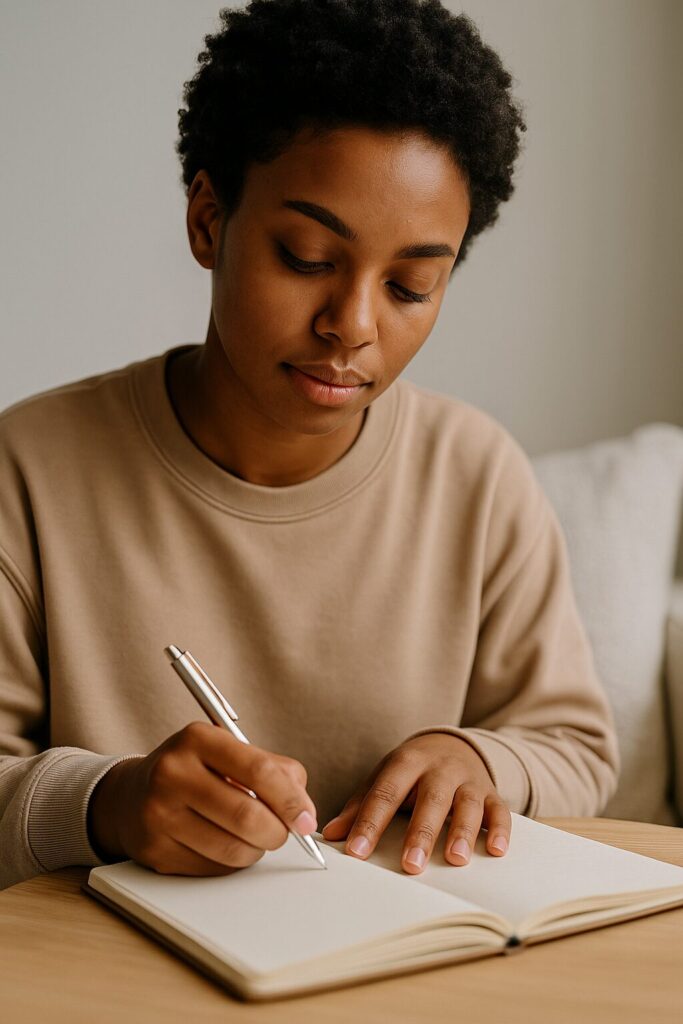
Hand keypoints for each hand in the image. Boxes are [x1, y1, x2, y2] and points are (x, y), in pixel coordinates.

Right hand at [87, 722, 317, 874]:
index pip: (259, 772)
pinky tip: (223, 845)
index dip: (291, 801)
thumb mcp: (229, 752)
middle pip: (247, 816)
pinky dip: (230, 863)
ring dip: (255, 850)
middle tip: (282, 833)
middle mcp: (173, 773)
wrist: (130, 796)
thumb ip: (274, 770)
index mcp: (198, 739)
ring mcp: (159, 813)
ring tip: (252, 837)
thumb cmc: (194, 771)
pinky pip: (212, 869)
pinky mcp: (155, 851)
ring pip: (233, 849)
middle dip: (277, 832)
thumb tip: (304, 811)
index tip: (307, 820)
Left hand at [321, 733, 510, 872]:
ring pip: (467, 804)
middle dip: (421, 833)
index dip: (370, 823)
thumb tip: (332, 834)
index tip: (357, 852)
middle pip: (430, 799)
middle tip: (411, 864)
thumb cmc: (411, 770)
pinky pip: (499, 810)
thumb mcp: (384, 777)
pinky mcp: (491, 792)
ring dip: (462, 831)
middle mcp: (439, 767)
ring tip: (456, 858)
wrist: (451, 744)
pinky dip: (500, 829)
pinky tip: (496, 850)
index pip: (385, 793)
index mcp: (407, 761)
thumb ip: (360, 805)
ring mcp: (467, 779)